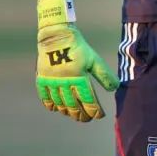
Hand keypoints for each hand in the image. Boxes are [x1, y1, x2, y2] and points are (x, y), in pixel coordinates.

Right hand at [36, 0, 118, 121]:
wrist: (57, 36)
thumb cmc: (79, 48)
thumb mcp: (94, 60)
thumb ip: (104, 75)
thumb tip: (115, 88)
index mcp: (79, 77)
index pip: (89, 100)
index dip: (95, 110)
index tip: (100, 116)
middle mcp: (65, 82)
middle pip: (74, 106)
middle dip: (81, 115)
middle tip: (87, 119)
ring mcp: (52, 82)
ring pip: (60, 104)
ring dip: (68, 112)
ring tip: (74, 115)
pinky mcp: (42, 79)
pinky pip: (46, 98)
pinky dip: (51, 105)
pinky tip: (57, 109)